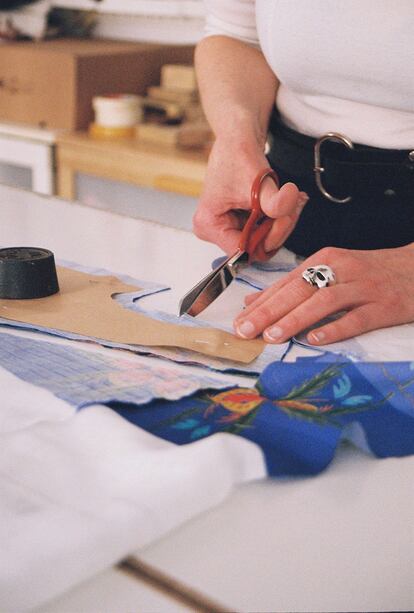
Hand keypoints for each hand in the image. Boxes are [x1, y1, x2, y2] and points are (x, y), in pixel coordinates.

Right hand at [193, 137, 307, 259]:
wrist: (237, 142)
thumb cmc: (237, 157)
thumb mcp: (259, 182)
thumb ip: (276, 201)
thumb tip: (289, 206)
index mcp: (209, 225)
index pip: (243, 251)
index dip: (268, 238)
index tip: (284, 218)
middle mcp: (214, 230)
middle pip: (255, 247)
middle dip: (278, 228)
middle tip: (292, 207)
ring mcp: (225, 227)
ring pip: (262, 240)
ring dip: (281, 222)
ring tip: (291, 200)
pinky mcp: (236, 223)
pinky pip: (262, 230)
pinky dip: (277, 218)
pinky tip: (285, 202)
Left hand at [234, 244, 413, 343]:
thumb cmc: (369, 272)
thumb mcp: (331, 271)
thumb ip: (295, 286)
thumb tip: (255, 303)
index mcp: (325, 260)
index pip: (287, 282)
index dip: (262, 302)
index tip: (239, 320)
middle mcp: (342, 270)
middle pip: (300, 290)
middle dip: (270, 310)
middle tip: (246, 330)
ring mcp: (363, 288)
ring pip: (325, 302)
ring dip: (296, 319)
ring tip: (273, 335)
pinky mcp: (384, 306)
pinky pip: (357, 318)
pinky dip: (335, 329)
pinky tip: (315, 340)